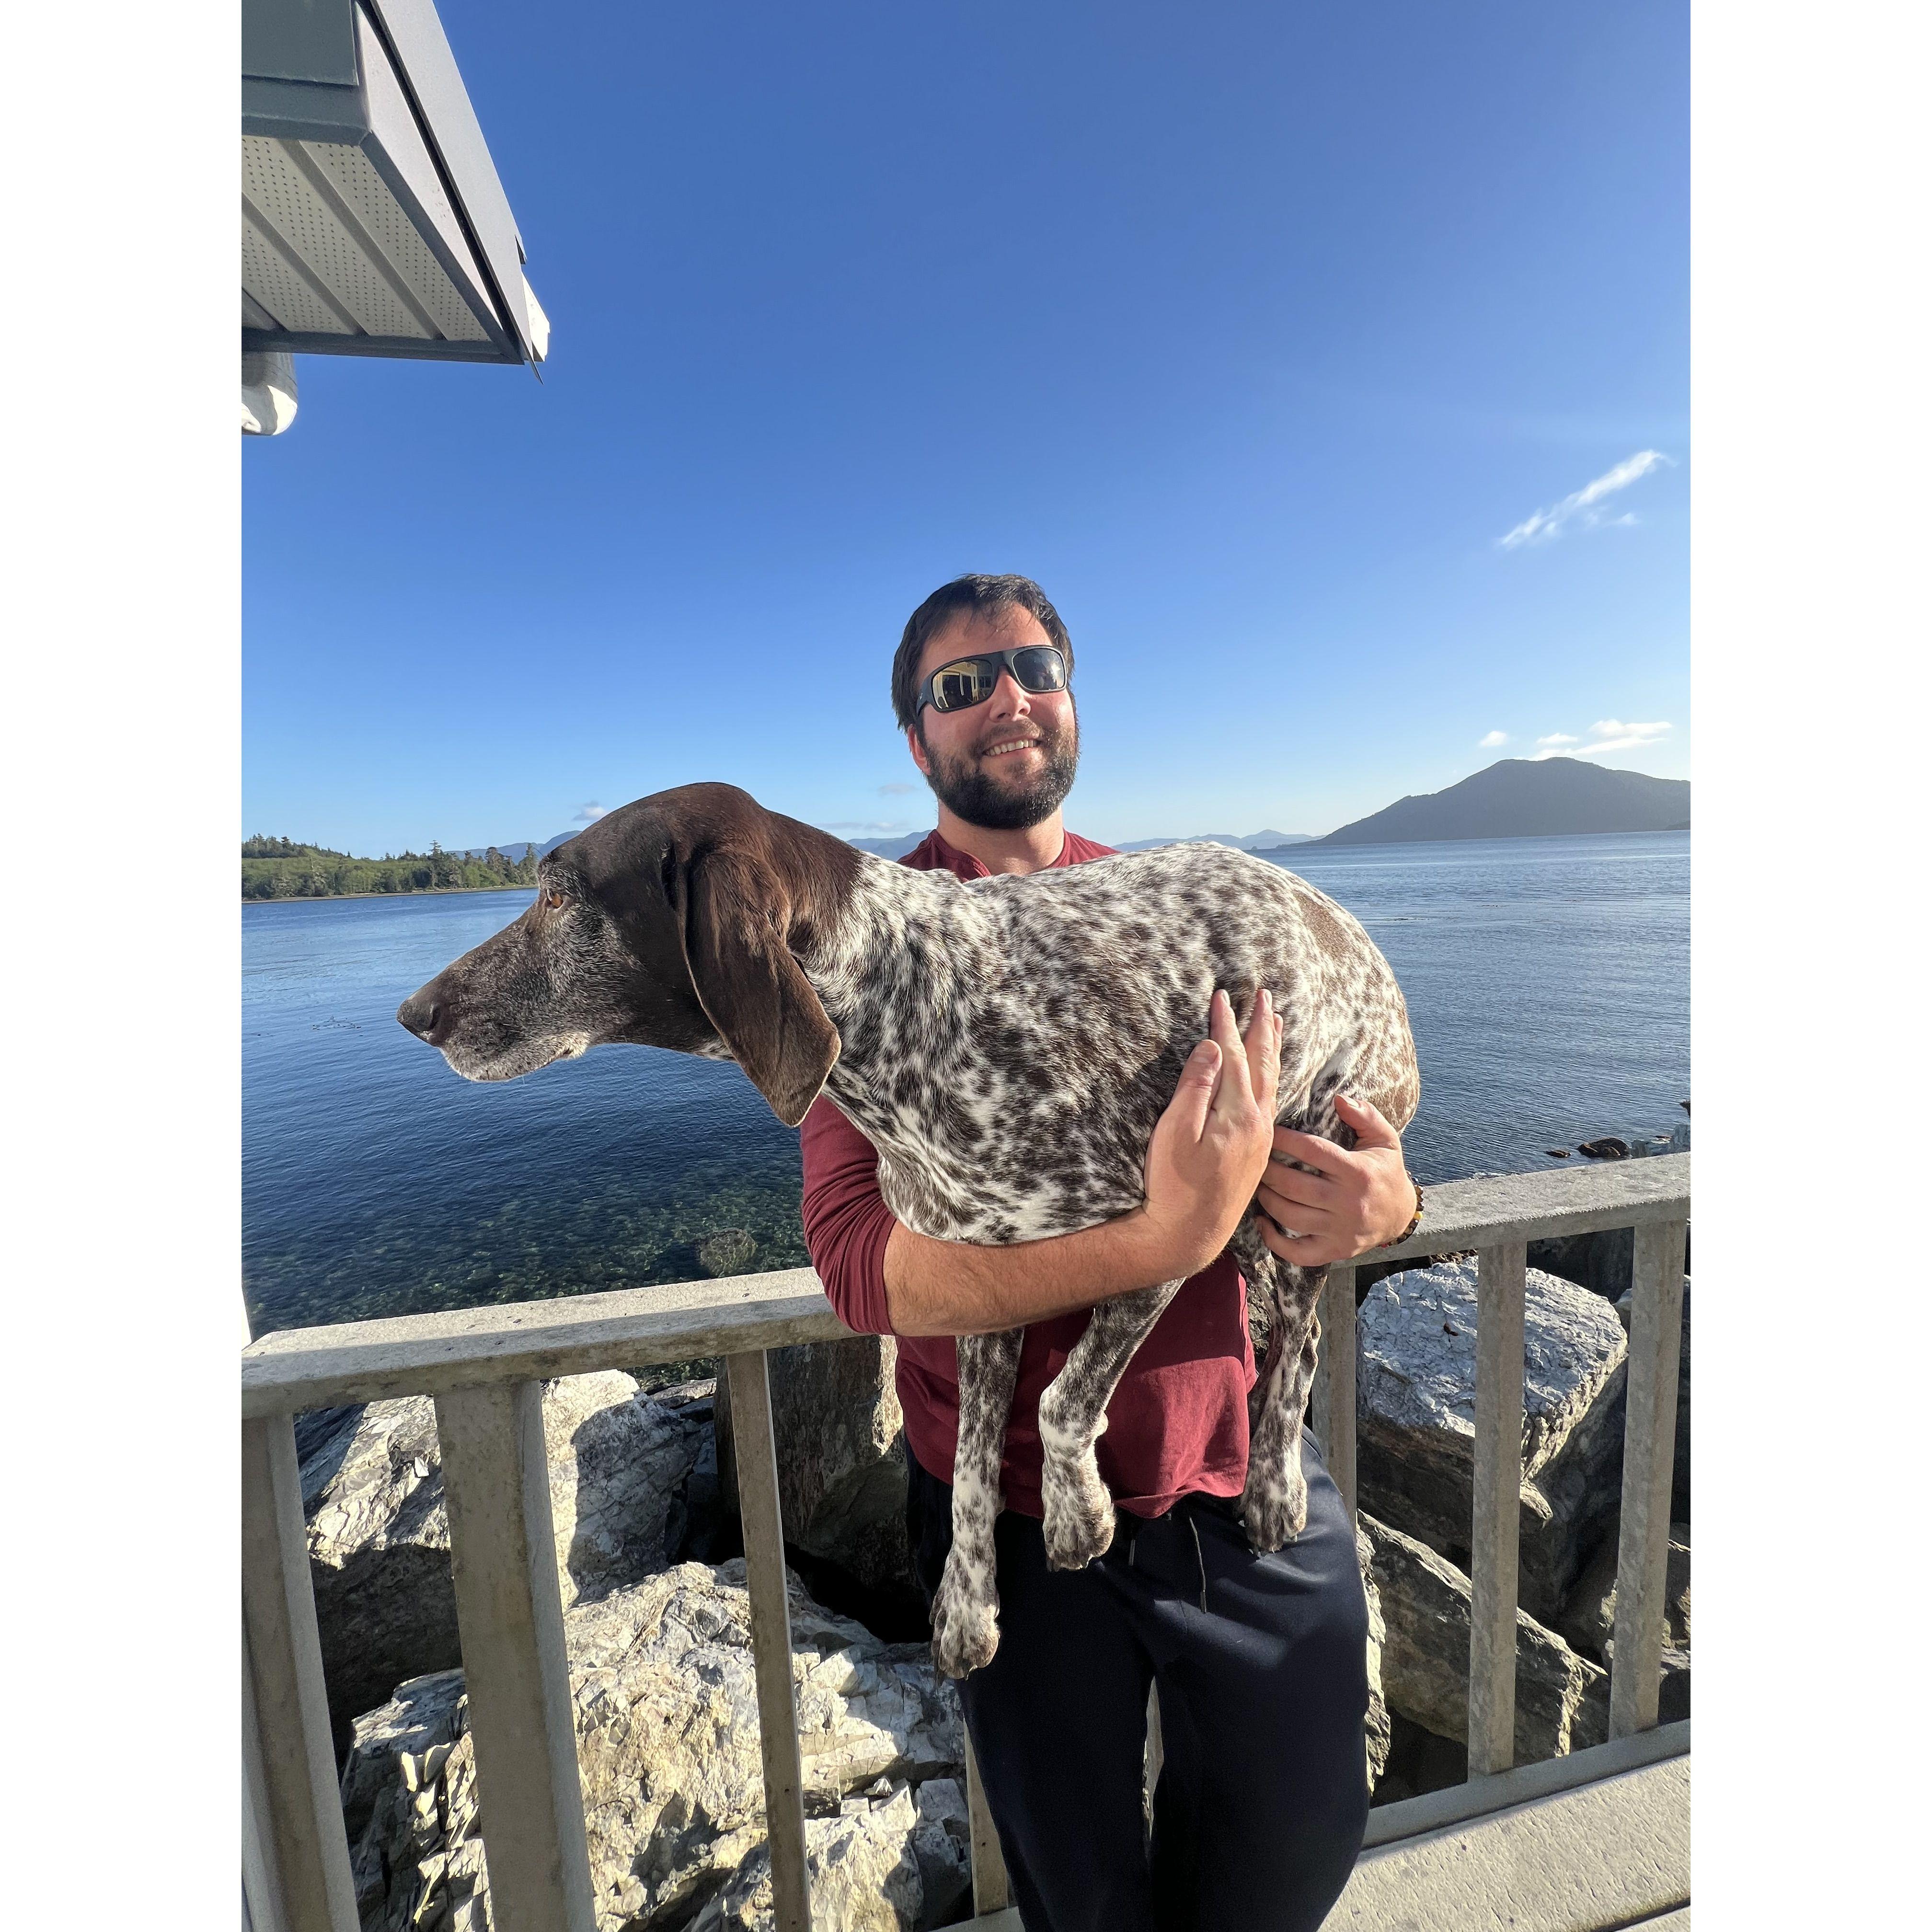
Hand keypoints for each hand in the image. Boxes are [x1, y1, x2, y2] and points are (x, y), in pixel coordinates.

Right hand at [1135, 989, 1281, 1282]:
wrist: (1189, 1233)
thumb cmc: (1173, 1184)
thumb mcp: (1175, 1132)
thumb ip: (1196, 1087)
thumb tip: (1212, 1047)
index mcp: (1236, 1114)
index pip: (1232, 1055)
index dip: (1225, 1023)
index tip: (1221, 994)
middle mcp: (1256, 1122)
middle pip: (1262, 1063)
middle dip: (1261, 1026)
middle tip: (1264, 996)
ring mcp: (1260, 1138)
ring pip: (1271, 1081)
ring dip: (1272, 1048)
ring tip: (1275, 1023)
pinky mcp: (1257, 1151)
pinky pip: (1270, 1099)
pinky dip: (1271, 1075)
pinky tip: (1269, 1073)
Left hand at [1253, 1093, 1412, 1267]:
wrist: (1401, 1215)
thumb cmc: (1385, 1171)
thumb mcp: (1384, 1139)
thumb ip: (1365, 1116)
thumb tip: (1339, 1098)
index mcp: (1357, 1172)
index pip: (1312, 1151)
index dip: (1285, 1139)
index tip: (1269, 1130)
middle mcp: (1348, 1202)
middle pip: (1294, 1186)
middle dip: (1268, 1171)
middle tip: (1257, 1160)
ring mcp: (1341, 1230)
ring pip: (1291, 1216)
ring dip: (1267, 1200)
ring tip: (1259, 1185)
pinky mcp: (1335, 1250)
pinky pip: (1298, 1253)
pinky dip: (1274, 1241)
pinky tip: (1262, 1222)